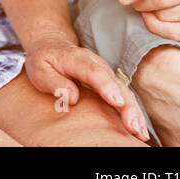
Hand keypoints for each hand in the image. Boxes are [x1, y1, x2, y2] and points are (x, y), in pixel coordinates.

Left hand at [23, 34, 149, 141]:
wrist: (52, 45)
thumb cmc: (45, 60)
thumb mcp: (39, 69)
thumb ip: (54, 82)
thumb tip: (71, 96)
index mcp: (76, 59)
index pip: (94, 72)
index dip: (106, 86)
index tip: (117, 101)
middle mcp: (96, 65)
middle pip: (116, 84)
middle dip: (127, 106)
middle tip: (133, 127)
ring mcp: (106, 73)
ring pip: (125, 92)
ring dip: (134, 113)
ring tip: (140, 133)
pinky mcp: (111, 83)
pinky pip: (125, 98)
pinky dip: (133, 113)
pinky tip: (139, 130)